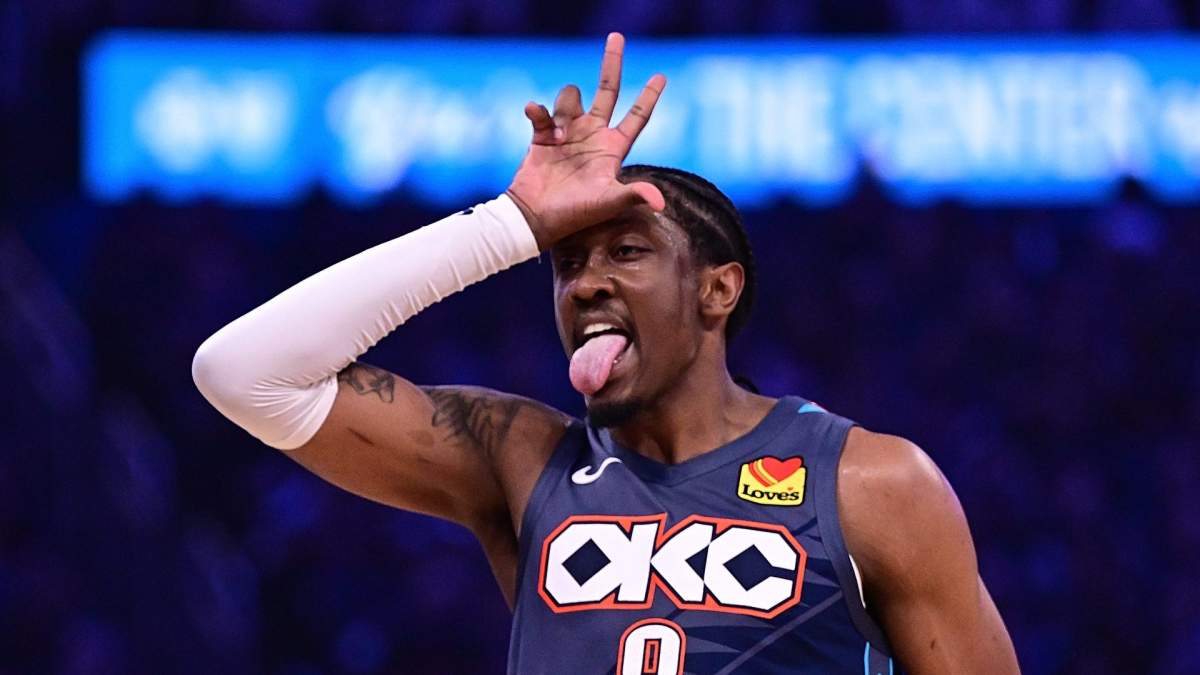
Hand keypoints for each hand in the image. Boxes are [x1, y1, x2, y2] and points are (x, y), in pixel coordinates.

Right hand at [506, 32, 666, 249]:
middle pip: (606, 91)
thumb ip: (634, 195)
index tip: (661, 76)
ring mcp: (568, 133)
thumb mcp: (608, 202)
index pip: (637, 117)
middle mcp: (593, 135)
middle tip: (616, 36)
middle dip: (612, 64)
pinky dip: (538, 111)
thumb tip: (661, 202)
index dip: (649, 96)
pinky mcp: (543, 136)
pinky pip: (541, 112)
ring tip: (558, 138)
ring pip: (571, 97)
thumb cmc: (575, 214)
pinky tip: (536, 117)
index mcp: (612, 148)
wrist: (535, 219)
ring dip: (565, 107)